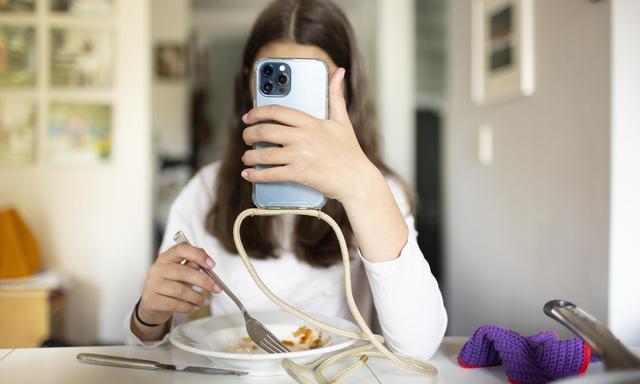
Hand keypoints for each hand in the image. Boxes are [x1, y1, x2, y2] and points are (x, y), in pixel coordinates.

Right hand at [137, 243, 220, 325]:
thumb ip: (193, 266)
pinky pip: (173, 304)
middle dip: (203, 281)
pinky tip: (193, 307)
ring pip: (179, 290)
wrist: (152, 303)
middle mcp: (158, 268)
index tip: (212, 265)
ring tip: (204, 301)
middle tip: (215, 288)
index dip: (198, 255)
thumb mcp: (182, 272)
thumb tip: (207, 265)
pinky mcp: (152, 300)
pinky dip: (187, 307)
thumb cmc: (171, 284)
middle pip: (183, 272)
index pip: (181, 249)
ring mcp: (153, 284)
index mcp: (167, 257)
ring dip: (196, 297)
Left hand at [240, 68, 379, 203]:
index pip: (277, 112)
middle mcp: (303, 137)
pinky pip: (270, 173)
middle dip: (249, 134)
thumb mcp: (342, 121)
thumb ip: (336, 96)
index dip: (257, 112)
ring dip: (250, 155)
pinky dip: (255, 175)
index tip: (248, 117)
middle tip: (246, 137)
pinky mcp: (298, 173)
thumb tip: (338, 71)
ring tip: (246, 157)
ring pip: (264, 154)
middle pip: (265, 131)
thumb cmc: (350, 151)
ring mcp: (300, 156)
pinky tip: (248, 174)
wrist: (357, 180)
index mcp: (311, 122)